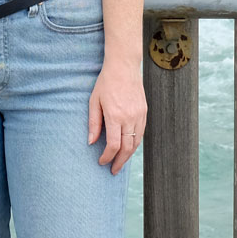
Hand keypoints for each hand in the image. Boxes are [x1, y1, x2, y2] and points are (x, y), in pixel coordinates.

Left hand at [88, 59, 147, 174]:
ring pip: (136, 143)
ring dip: (128, 155)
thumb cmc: (106, 82)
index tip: (101, 161)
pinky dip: (135, 143)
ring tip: (120, 162)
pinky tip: (128, 148)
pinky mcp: (144, 112)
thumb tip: (91, 142)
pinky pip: (141, 133)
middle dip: (120, 162)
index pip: (113, 145)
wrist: (124, 66)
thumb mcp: (94, 101)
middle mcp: (129, 117)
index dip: (107, 157)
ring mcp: (139, 115)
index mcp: (115, 115)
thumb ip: (94, 123)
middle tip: (113, 170)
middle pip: (127, 148)